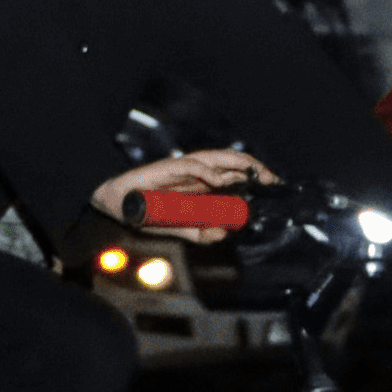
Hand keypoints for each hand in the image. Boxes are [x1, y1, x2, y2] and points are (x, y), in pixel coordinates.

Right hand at [91, 149, 274, 241]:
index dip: (254, 175)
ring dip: (237, 164)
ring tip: (255, 173)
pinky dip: (208, 171)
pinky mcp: (168, 167)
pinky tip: (221, 180)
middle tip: (271, 178)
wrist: (118, 206)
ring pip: (216, 158)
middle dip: (253, 167)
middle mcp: (196, 172)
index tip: (273, 184)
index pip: (233, 173)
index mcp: (201, 183)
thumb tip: (224, 233)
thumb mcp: (180, 229)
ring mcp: (183, 168)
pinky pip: (192, 166)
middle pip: (230, 162)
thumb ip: (201, 232)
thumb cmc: (147, 212)